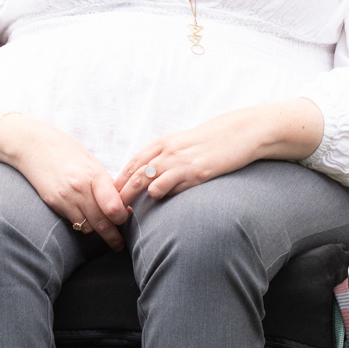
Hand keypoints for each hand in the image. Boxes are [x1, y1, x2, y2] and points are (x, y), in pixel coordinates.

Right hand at [0, 115, 130, 249]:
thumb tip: (122, 206)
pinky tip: (84, 217)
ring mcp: (64, 198)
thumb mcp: (92, 164)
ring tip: (102, 228)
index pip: (113, 208)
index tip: (125, 219)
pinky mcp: (53, 204)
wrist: (33, 145)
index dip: (122, 218)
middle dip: (113, 237)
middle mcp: (79, 190)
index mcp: (94, 176)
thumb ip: (106, 185)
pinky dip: (80, 223)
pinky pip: (72, 222)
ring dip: (96, 230)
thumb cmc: (67, 151)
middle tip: (119, 244)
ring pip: (87, 227)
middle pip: (102, 223)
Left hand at [115, 100, 323, 204]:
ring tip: (124, 214)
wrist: (240, 132)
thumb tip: (154, 179)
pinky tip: (157, 205)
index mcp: (162, 143)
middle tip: (108, 211)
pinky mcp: (194, 171)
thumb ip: (168, 158)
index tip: (108, 197)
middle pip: (133, 174)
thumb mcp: (185, 145)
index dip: (118, 181)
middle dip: (119, 193)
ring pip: (145, 180)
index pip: (132, 164)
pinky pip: (168, 185)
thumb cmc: (213, 142)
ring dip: (133, 197)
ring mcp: (179, 161)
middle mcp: (166, 151)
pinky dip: (159, 196)